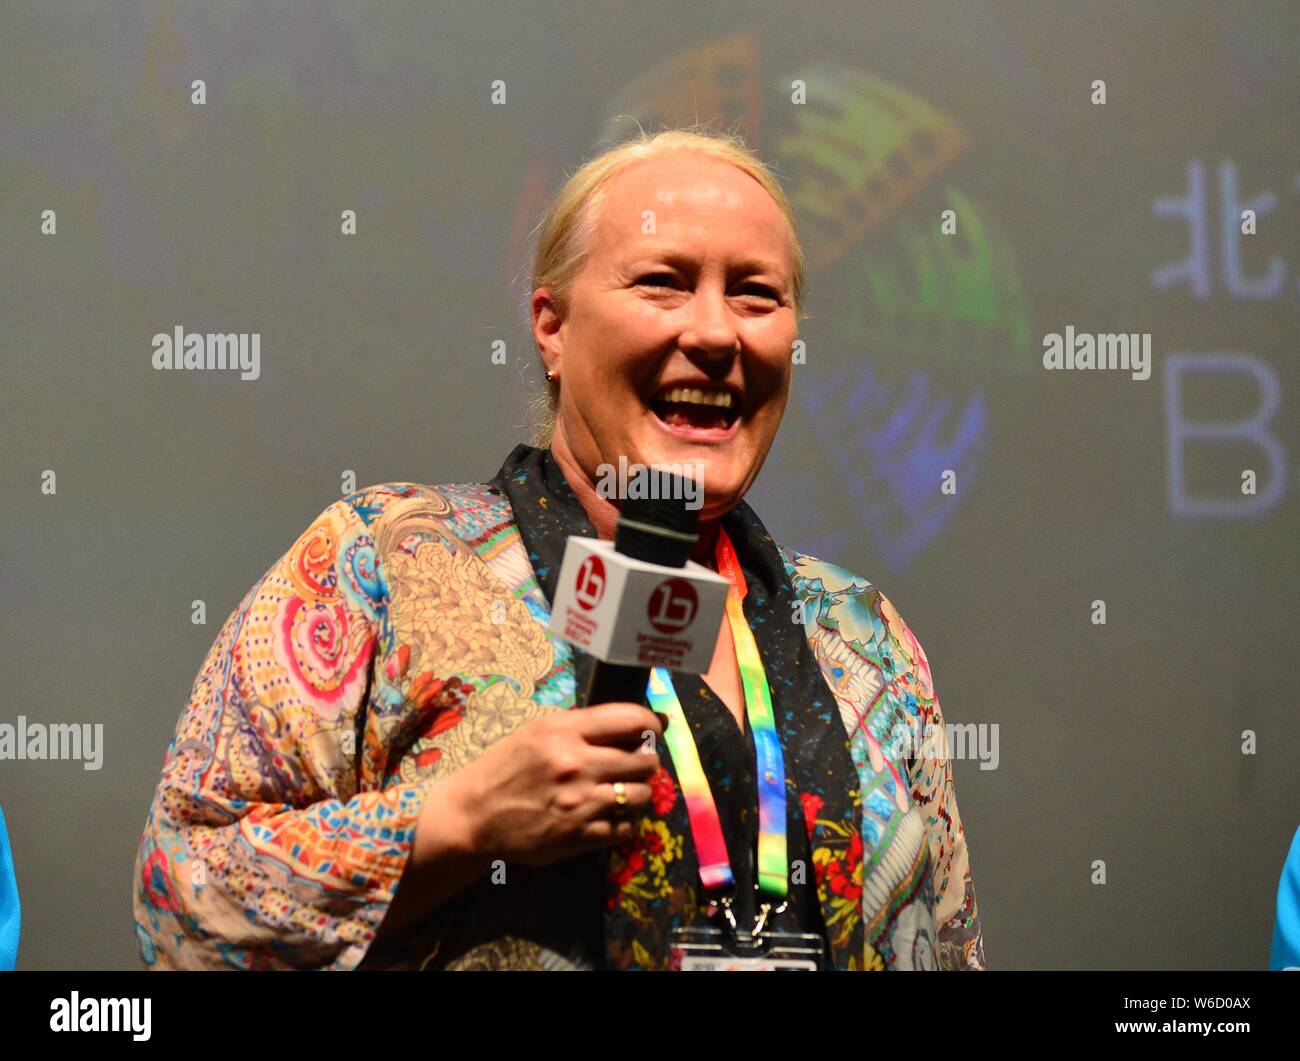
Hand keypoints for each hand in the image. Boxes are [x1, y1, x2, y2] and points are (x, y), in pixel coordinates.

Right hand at [450, 702, 664, 866]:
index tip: (654, 728)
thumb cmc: (506, 768)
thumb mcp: (539, 732)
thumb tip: (641, 723)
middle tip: (635, 763)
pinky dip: (625, 820)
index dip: (652, 723)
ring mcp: (581, 803)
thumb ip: (585, 726)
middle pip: (645, 760)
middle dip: (646, 760)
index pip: (631, 719)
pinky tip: (610, 814)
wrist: (474, 815)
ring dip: (638, 792)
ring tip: (622, 790)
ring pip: (642, 795)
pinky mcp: (580, 836)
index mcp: (564, 731)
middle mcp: (576, 764)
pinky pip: (626, 827)